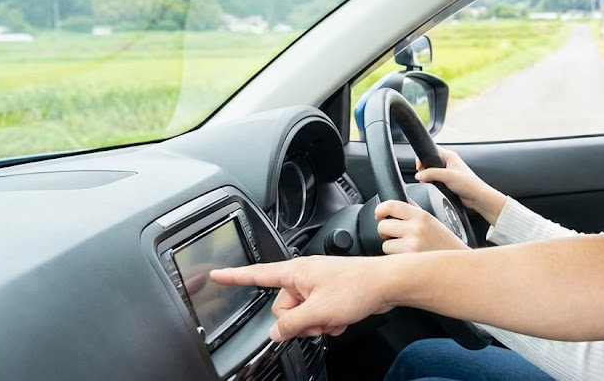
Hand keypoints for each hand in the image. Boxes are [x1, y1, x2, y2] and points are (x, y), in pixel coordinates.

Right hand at [210, 257, 392, 340]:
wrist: (387, 284)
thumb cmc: (358, 286)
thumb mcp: (318, 311)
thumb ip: (291, 324)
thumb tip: (275, 331)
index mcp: (295, 272)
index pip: (257, 274)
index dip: (234, 276)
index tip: (216, 274)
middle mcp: (304, 276)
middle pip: (282, 307)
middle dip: (299, 320)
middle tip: (318, 320)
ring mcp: (318, 285)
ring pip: (302, 314)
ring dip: (316, 323)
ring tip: (334, 318)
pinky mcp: (330, 293)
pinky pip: (317, 314)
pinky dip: (327, 320)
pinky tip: (340, 319)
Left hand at [375, 199, 469, 253]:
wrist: (459, 265)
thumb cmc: (445, 243)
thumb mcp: (433, 220)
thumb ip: (414, 211)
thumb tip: (395, 204)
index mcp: (422, 215)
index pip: (392, 205)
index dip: (380, 209)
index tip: (378, 214)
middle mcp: (417, 229)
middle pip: (383, 226)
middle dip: (385, 232)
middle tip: (393, 235)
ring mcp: (412, 246)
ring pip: (385, 244)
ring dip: (391, 248)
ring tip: (406, 249)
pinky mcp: (410, 261)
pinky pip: (391, 258)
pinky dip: (396, 259)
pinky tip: (409, 258)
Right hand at [415, 147, 506, 223]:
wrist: (476, 197)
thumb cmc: (468, 184)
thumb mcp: (447, 176)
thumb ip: (431, 173)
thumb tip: (419, 174)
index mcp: (450, 156)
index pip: (432, 150)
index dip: (423, 157)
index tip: (419, 167)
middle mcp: (448, 163)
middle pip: (430, 162)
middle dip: (425, 170)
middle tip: (423, 176)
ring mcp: (448, 173)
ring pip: (432, 172)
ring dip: (428, 178)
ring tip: (430, 182)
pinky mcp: (447, 182)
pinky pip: (435, 180)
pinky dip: (432, 184)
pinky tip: (434, 187)